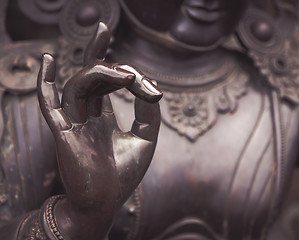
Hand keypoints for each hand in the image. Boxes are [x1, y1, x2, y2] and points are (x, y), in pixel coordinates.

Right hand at [37, 22, 161, 239]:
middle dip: (102, 56)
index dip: (128, 76)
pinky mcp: (64, 134)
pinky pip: (49, 105)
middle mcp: (85, 116)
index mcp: (101, 117)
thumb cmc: (123, 175)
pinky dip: (46, 84)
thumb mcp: (146, 138)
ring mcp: (73, 123)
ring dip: (99, 73)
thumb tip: (148, 83)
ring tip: (122, 73)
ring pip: (78, 86)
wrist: (107, 203)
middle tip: (114, 41)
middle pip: (89, 76)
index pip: (107, 84)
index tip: (150, 86)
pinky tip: (49, 61)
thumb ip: (147, 110)